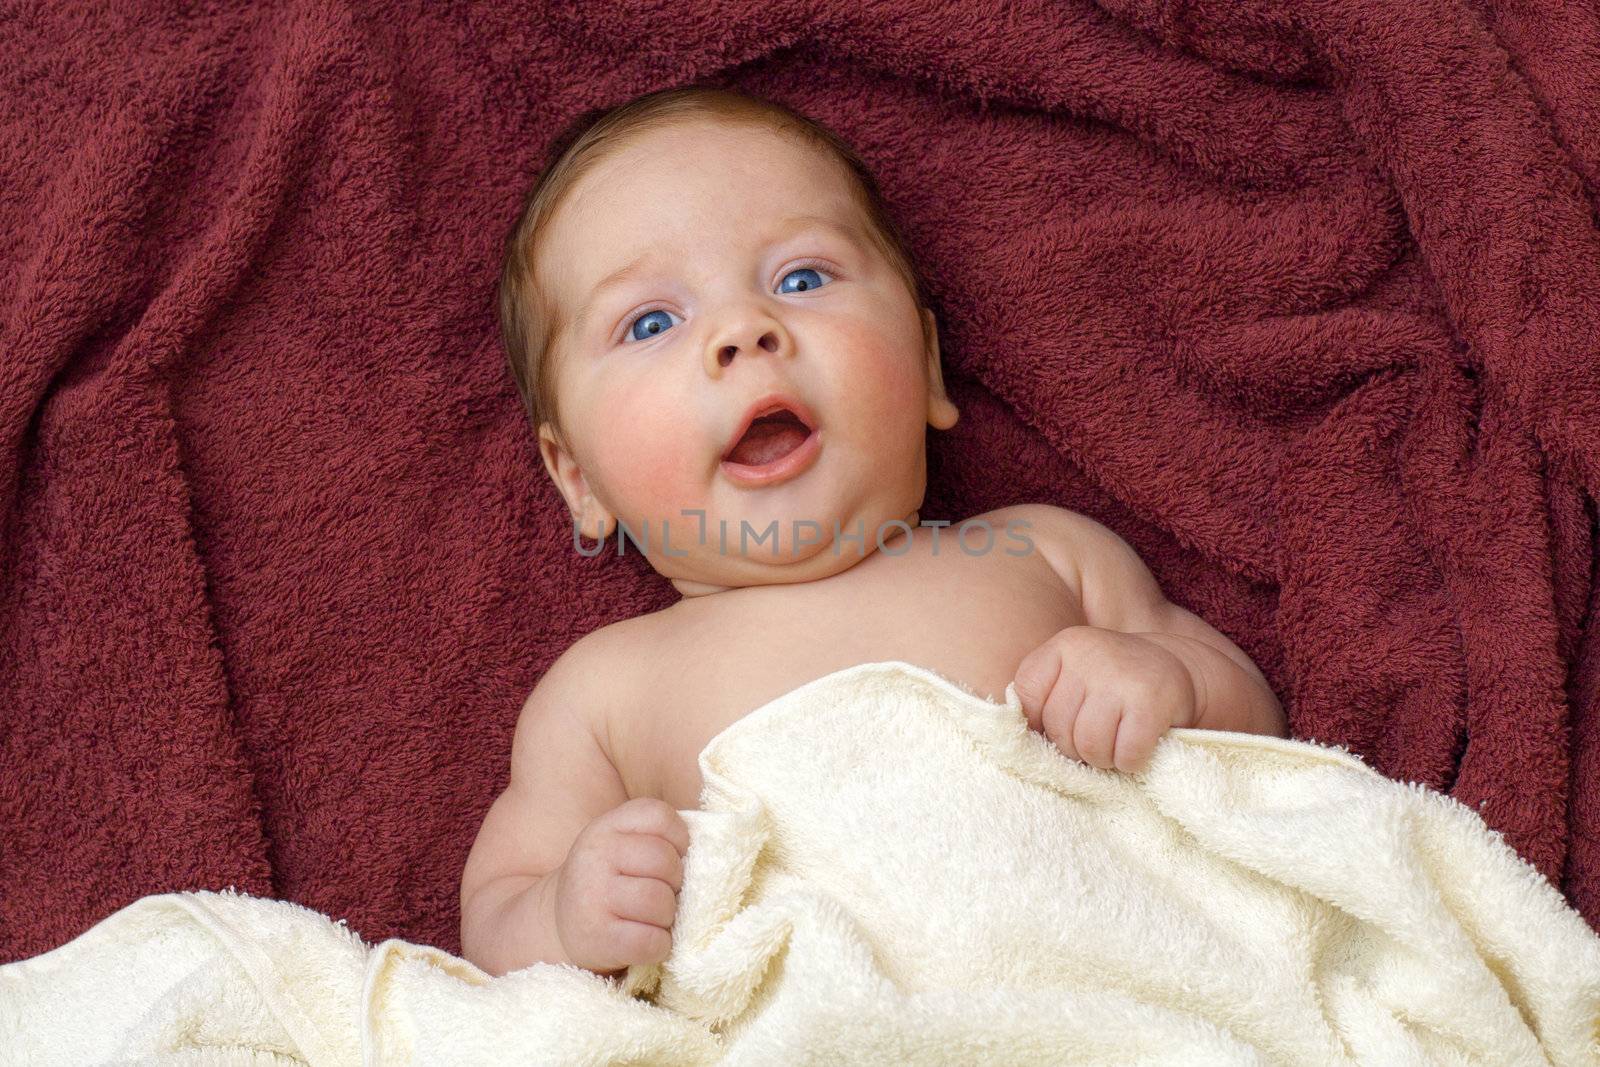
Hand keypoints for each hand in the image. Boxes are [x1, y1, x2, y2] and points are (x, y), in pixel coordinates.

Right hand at [550, 797, 688, 976]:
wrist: (559, 924)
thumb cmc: (608, 881)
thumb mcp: (621, 844)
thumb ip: (657, 837)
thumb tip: (709, 854)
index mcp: (606, 827)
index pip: (659, 816)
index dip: (679, 840)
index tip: (672, 858)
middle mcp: (595, 857)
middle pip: (665, 862)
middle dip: (675, 884)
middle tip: (663, 895)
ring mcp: (593, 897)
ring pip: (660, 902)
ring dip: (668, 917)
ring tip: (654, 919)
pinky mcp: (597, 937)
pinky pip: (652, 941)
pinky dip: (660, 946)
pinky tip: (648, 941)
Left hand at [1013, 626, 1197, 773]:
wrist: (1180, 670)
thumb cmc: (1115, 683)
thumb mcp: (1077, 674)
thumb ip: (1046, 696)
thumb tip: (1019, 743)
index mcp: (1065, 645)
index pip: (1025, 694)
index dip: (1039, 722)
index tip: (1060, 726)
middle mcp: (1091, 654)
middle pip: (1057, 727)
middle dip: (1075, 747)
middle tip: (1098, 738)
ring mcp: (1121, 677)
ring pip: (1088, 746)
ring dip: (1103, 759)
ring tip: (1116, 744)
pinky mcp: (1151, 703)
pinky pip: (1125, 754)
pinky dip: (1131, 762)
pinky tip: (1138, 747)